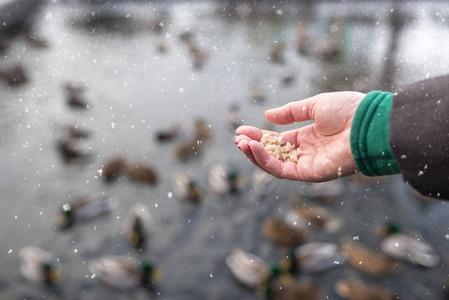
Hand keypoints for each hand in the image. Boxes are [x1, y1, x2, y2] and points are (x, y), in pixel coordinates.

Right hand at [234, 92, 364, 181]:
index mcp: (308, 137)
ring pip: (274, 164)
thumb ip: (290, 112)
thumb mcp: (314, 105)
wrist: (368, 124)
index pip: (278, 140)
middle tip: (237, 138)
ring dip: (255, 155)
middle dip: (253, 146)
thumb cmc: (347, 111)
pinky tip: (254, 148)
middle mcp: (306, 153)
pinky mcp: (309, 174)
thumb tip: (268, 115)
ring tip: (241, 143)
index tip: (241, 130)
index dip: (259, 136)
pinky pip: (282, 170)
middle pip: (273, 153)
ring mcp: (307, 164)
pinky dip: (265, 160)